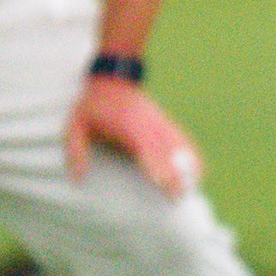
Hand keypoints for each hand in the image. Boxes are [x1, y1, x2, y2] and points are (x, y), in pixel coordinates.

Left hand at [66, 74, 198, 195]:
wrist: (113, 79)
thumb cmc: (93, 105)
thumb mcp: (75, 125)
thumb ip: (76, 150)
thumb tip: (78, 178)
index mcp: (128, 128)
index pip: (145, 150)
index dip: (155, 166)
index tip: (162, 183)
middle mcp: (148, 127)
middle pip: (166, 152)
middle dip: (175, 174)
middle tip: (180, 196)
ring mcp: (159, 123)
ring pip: (180, 146)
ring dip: (188, 165)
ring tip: (193, 186)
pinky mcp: (165, 122)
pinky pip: (183, 140)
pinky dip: (192, 153)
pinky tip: (199, 169)